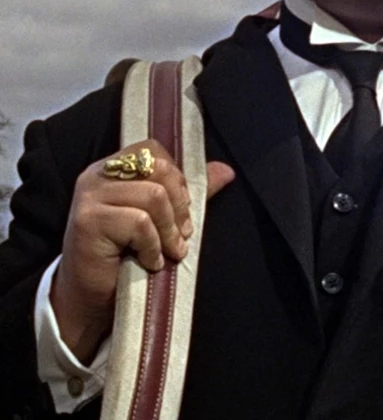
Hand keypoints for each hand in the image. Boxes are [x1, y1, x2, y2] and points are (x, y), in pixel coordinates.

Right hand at [51, 140, 234, 362]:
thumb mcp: (162, 218)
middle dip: (180, 205)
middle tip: (181, 234)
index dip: (177, 178)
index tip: (182, 208)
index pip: (154, 149)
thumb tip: (226, 170)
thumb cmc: (126, 257)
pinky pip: (140, 223)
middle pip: (160, 170)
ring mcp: (89, 197)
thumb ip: (188, 192)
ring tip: (169, 251)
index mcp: (114, 167)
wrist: (91, 300)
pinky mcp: (88, 221)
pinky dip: (153, 247)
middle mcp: (98, 175)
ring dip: (169, 230)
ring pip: (154, 196)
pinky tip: (150, 262)